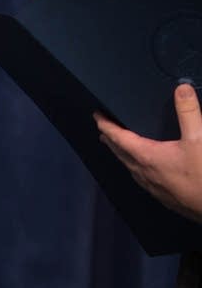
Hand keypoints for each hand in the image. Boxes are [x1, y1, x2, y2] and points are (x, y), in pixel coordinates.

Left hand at [95, 84, 201, 223]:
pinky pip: (142, 179)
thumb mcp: (199, 139)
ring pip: (131, 168)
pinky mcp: (165, 198)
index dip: (106, 125)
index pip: (119, 137)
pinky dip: (136, 169)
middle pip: (120, 153)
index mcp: (147, 157)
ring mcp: (154, 188)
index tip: (97, 116)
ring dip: (122, 156)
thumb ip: (189, 113)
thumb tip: (181, 88)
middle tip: (103, 130)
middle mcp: (145, 173)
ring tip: (118, 148)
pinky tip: (144, 171)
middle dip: (111, 140)